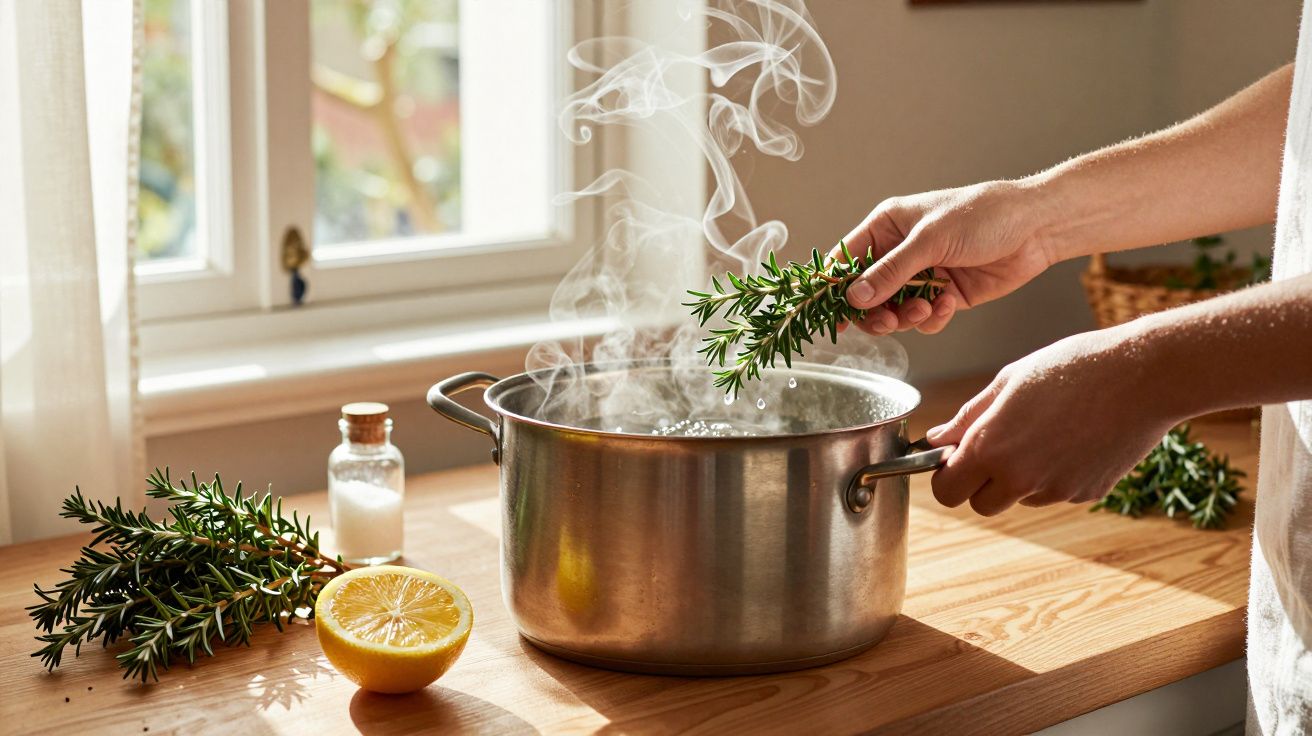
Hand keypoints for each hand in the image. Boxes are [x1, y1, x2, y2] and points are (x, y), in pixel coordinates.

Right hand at [833, 179, 1058, 334]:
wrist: (1036, 228)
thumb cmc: (982, 216)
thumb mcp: (930, 240)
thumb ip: (890, 271)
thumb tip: (852, 298)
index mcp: (887, 227)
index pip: (846, 260)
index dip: (834, 288)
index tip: (832, 315)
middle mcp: (900, 252)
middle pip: (866, 294)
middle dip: (873, 312)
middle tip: (885, 321)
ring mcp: (922, 276)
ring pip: (893, 311)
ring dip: (905, 316)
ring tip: (925, 308)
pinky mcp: (945, 296)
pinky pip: (923, 319)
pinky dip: (932, 318)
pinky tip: (947, 305)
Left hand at [923, 328, 1175, 515]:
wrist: (1144, 375)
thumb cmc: (1072, 367)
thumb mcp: (1008, 382)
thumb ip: (967, 417)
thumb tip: (936, 440)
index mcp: (990, 448)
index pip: (946, 491)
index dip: (946, 475)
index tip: (955, 457)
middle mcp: (1021, 478)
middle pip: (980, 505)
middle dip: (979, 484)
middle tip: (994, 448)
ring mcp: (1057, 491)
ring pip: (1020, 498)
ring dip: (1020, 478)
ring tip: (1045, 431)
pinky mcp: (1088, 494)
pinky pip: (1057, 492)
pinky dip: (1056, 474)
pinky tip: (1074, 438)